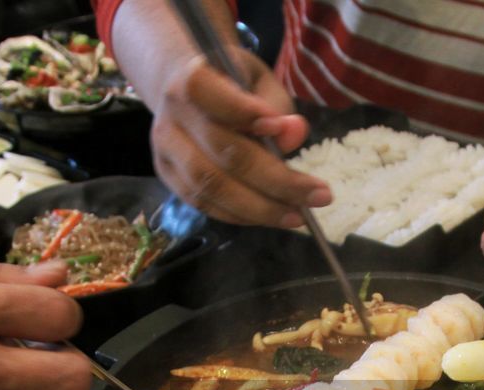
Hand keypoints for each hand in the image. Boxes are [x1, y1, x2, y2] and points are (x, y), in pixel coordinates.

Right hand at [150, 49, 331, 226]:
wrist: (182, 91)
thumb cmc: (229, 83)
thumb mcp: (258, 80)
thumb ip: (276, 104)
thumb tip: (294, 134)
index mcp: (188, 80)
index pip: (208, 95)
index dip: (243, 112)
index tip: (281, 128)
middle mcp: (171, 119)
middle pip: (222, 154)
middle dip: (275, 180)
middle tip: (318, 196)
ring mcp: (166, 153)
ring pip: (211, 187)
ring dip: (260, 208)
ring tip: (298, 215)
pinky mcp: (169, 179)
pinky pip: (205, 204)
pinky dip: (241, 215)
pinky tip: (271, 215)